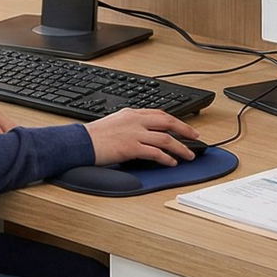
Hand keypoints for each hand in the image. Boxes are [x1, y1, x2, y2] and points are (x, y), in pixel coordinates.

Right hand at [84, 109, 200, 165]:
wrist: (80, 143)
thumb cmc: (93, 136)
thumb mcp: (114, 122)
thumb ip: (130, 124)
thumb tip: (143, 132)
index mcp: (132, 113)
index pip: (159, 114)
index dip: (175, 120)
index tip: (184, 126)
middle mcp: (136, 120)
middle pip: (168, 122)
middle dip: (185, 129)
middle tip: (196, 137)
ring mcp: (134, 133)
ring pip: (165, 139)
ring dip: (180, 147)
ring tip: (189, 155)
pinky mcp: (131, 147)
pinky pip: (155, 152)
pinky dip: (166, 158)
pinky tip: (172, 162)